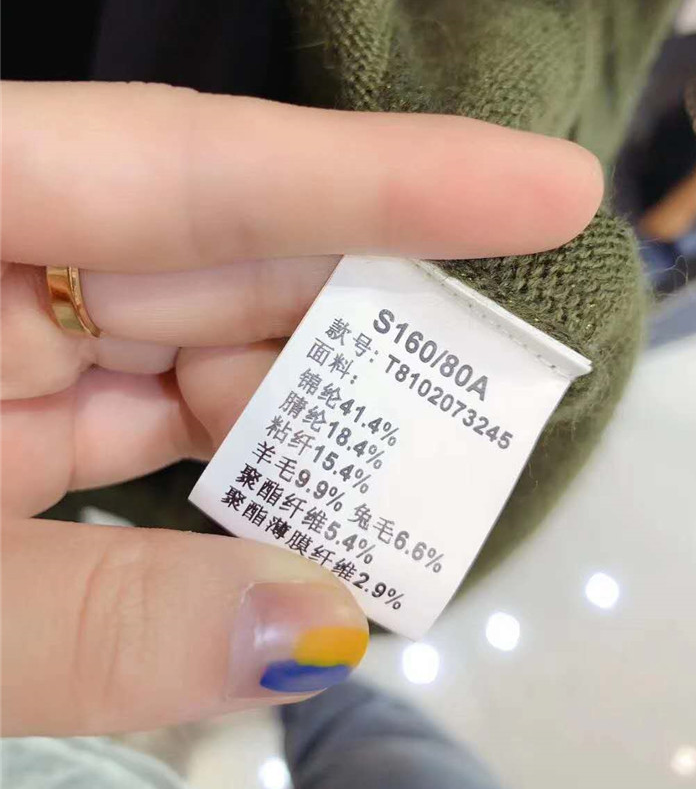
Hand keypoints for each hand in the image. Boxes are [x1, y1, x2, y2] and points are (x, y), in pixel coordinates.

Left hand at [1, 81, 601, 734]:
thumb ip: (100, 619)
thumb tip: (317, 623)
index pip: (183, 166)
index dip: (374, 175)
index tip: (548, 187)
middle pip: (210, 241)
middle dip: (363, 300)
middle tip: (506, 339)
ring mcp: (4, 325)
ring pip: (193, 326)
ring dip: (311, 392)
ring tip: (431, 432)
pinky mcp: (18, 399)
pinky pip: (152, 400)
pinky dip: (239, 446)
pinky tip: (319, 479)